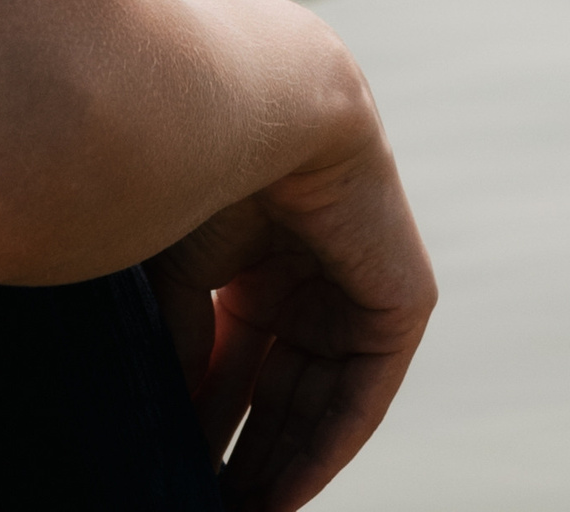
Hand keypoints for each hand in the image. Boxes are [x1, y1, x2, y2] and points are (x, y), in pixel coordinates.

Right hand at [148, 131, 434, 511]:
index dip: (206, 415)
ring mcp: (355, 281)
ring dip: (282, 460)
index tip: (177, 466)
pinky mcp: (400, 298)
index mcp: (253, 248)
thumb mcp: (178, 268)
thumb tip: (169, 415)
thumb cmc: (200, 160)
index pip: (234, 354)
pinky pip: (365, 391)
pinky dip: (325, 445)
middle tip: (209, 505)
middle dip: (244, 450)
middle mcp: (307, 268)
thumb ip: (179, 341)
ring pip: (319, 396)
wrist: (267, 98)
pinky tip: (282, 493)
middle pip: (276, 384)